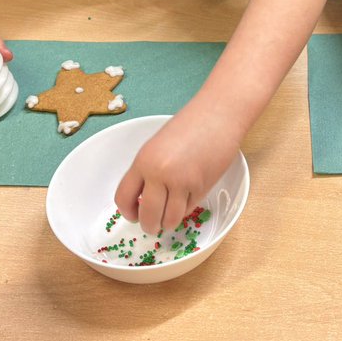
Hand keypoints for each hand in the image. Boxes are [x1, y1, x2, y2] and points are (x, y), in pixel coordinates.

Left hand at [114, 107, 241, 235]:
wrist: (218, 114)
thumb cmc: (190, 125)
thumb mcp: (158, 145)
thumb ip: (149, 169)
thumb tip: (144, 198)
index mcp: (143, 161)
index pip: (123, 198)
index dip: (128, 212)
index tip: (133, 215)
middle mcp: (159, 173)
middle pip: (147, 216)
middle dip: (149, 226)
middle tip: (153, 226)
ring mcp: (181, 182)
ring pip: (170, 219)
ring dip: (169, 223)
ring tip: (169, 220)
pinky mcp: (201, 187)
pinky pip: (189, 209)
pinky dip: (186, 209)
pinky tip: (187, 199)